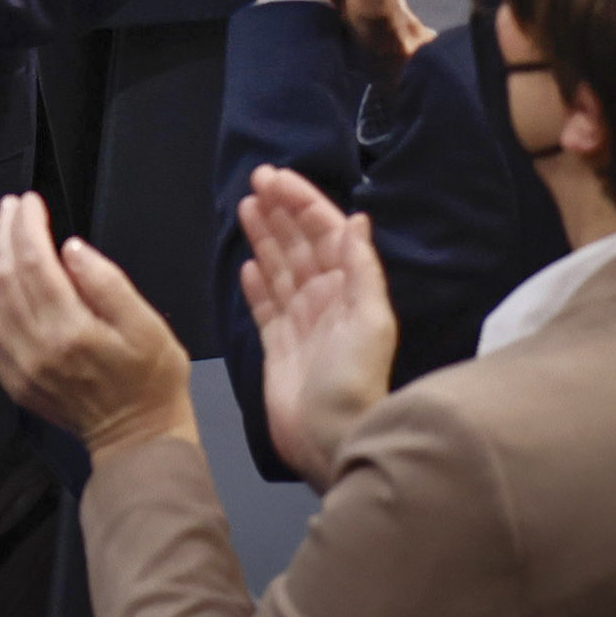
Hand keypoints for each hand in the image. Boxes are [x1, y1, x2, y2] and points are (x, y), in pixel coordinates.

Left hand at [0, 193, 197, 462]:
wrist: (137, 437)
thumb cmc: (150, 378)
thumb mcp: (148, 325)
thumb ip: (108, 283)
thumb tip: (71, 249)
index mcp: (72, 331)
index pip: (34, 263)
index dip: (27, 226)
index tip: (30, 201)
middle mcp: (36, 347)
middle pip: (2, 276)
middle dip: (3, 233)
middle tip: (10, 207)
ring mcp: (17, 366)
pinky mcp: (9, 378)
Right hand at [236, 166, 395, 491]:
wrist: (330, 438)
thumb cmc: (353, 381)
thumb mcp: (369, 320)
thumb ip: (361, 269)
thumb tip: (357, 219)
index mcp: (348, 291)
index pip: (325, 234)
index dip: (302, 203)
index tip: (275, 178)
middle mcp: (325, 302)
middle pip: (300, 245)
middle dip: (280, 211)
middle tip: (256, 181)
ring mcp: (301, 323)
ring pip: (280, 268)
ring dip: (266, 236)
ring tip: (246, 207)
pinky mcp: (278, 346)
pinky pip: (266, 305)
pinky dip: (257, 282)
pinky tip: (247, 263)